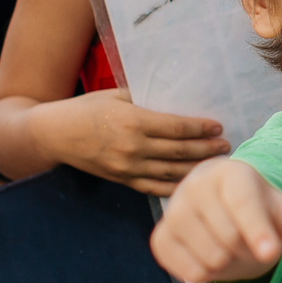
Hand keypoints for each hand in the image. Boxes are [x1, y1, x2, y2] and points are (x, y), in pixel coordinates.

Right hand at [37, 93, 228, 195]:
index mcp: (132, 121)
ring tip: (216, 163)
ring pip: (171, 172)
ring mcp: (127, 167)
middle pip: (179, 151)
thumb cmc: (86, 109)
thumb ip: (145, 98)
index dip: (200, 128)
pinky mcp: (123, 180)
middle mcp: (132, 147)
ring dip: (197, 168)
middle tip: (226, 146)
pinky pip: (155, 187)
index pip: (176, 127)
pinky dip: (176, 186)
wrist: (55, 135)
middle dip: (207, 149)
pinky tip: (192, 183)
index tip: (218, 126)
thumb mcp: (116, 95)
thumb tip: (175, 98)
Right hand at [152, 156, 281, 282]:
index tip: (271, 253)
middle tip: (254, 243)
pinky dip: (209, 275)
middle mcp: (196, 186)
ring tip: (233, 247)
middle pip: (230, 239)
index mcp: (231, 172)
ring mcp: (173, 212)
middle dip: (250, 251)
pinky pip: (190, 273)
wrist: (219, 205)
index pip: (243, 203)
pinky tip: (212, 256)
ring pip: (211, 260)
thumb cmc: (258, 208)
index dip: (257, 229)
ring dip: (231, 266)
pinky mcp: (160, 238)